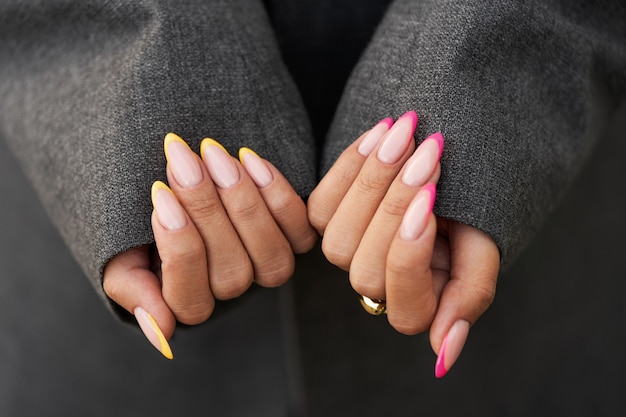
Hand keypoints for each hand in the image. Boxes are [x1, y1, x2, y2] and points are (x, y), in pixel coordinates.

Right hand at [103, 133, 316, 357]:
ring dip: (244, 203)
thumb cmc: (138, 221)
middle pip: (232, 273)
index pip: (190, 299)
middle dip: (207, 212)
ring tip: (214, 155)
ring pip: (271, 257)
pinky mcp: (293, 238)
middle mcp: (231, 287)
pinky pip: (300, 231)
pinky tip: (248, 158)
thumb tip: (162, 335)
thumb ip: (131, 288)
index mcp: (188, 301)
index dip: (178, 249)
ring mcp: (265, 264)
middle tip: (183, 161)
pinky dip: (278, 195)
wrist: (174, 178)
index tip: (159, 195)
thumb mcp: (120, 252)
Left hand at [308, 112, 499, 376]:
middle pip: (365, 270)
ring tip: (407, 134)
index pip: (405, 309)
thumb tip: (443, 358)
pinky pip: (320, 204)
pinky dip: (350, 166)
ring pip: (337, 238)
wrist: (456, 159)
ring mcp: (348, 252)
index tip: (432, 204)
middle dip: (394, 208)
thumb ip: (470, 295)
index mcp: (419, 302)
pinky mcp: (324, 219)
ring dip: (372, 183)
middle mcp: (377, 284)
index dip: (411, 258)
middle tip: (429, 153)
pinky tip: (381, 132)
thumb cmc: (475, 206)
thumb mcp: (484, 246)